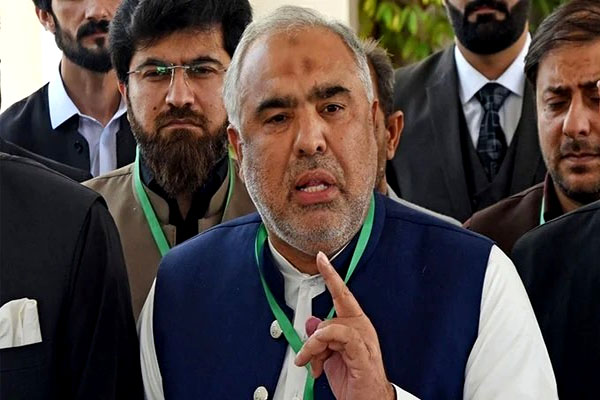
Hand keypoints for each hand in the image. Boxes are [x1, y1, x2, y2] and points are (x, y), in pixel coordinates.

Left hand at [295, 252, 394, 399]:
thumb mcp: (329, 356)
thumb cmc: (353, 381)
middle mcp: (361, 329)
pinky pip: (342, 337)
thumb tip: (310, 322)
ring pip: (330, 327)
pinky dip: (324, 346)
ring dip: (315, 348)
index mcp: (355, 325)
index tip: (321, 258)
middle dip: (313, 341)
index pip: (342, 294)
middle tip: (309, 359)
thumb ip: (320, 337)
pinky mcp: (362, 355)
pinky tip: (320, 363)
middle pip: (328, 317)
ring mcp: (364, 341)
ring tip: (313, 365)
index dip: (331, 275)